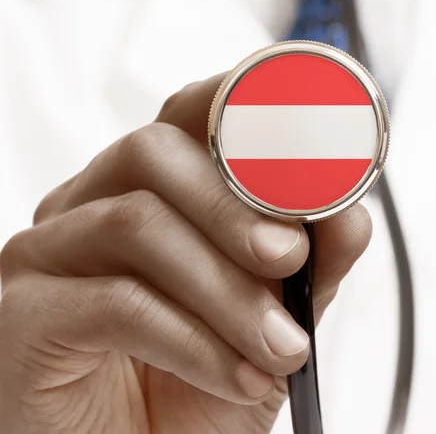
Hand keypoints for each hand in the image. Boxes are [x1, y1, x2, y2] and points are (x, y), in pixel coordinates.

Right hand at [0, 74, 371, 433]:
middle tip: (290, 258)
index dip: (240, 106)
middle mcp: (92, 202)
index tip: (303, 137)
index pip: (187, 115)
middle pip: (153, 151)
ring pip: (136, 223)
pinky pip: (113, 300)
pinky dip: (193, 341)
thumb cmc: (203, 380)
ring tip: (280, 346)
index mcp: (150, 186)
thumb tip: (351, 214)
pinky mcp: (24, 314)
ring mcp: (49, 251)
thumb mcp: (277, 314)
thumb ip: (313, 259)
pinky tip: (237, 376)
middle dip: (234, 205)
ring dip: (227, 289)